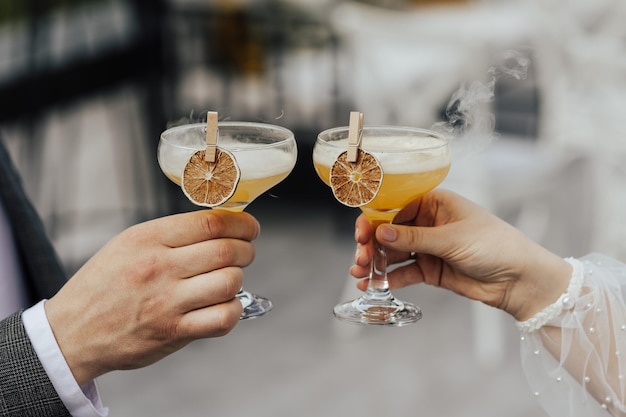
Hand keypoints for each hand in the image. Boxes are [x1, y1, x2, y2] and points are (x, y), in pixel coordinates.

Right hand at [45, 210, 259, 384]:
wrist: (71, 332)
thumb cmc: (103, 284)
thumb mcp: (128, 244)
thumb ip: (172, 234)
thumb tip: (221, 226)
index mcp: (148, 239)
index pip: (210, 222)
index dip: (240, 223)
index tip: (249, 227)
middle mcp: (159, 267)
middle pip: (226, 251)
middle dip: (246, 250)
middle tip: (245, 252)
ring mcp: (167, 302)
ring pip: (230, 282)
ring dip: (238, 278)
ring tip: (230, 278)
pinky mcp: (173, 332)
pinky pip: (223, 318)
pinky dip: (233, 309)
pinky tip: (225, 304)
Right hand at [350, 189, 571, 320]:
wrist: (520, 279)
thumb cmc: (495, 245)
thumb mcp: (452, 239)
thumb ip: (414, 237)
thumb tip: (380, 232)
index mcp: (435, 203)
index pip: (396, 206)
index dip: (375, 219)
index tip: (361, 233)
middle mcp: (429, 223)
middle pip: (390, 231)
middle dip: (372, 244)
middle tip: (360, 258)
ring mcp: (429, 247)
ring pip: (393, 252)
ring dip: (376, 262)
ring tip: (360, 273)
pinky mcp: (431, 270)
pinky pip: (403, 272)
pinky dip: (388, 278)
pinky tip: (371, 284)